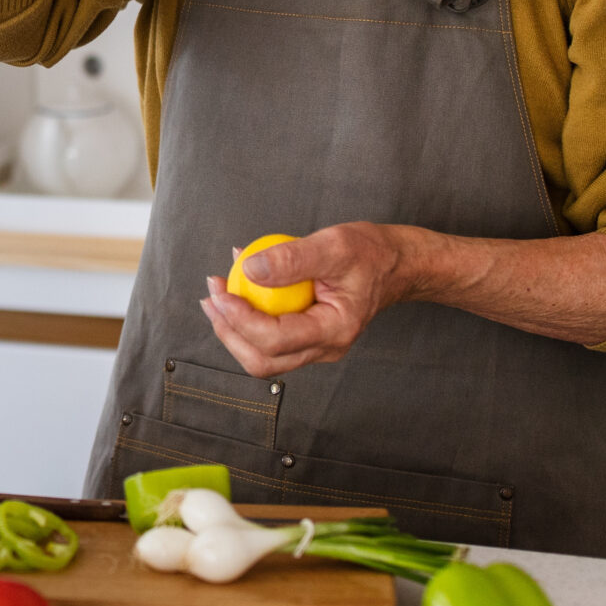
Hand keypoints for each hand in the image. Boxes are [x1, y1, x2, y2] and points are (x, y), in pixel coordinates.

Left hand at [199, 223, 408, 377]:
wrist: (394, 264)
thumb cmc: (370, 253)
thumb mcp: (334, 245)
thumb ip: (292, 258)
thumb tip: (248, 269)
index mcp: (335, 330)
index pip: (277, 340)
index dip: (241, 319)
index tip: (221, 291)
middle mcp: (325, 348)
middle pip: (263, 360)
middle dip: (228, 332)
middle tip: (212, 296)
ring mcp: (316, 347)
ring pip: (263, 357)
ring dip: (233, 330)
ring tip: (217, 296)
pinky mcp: (307, 337)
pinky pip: (270, 339)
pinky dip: (247, 320)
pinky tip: (238, 290)